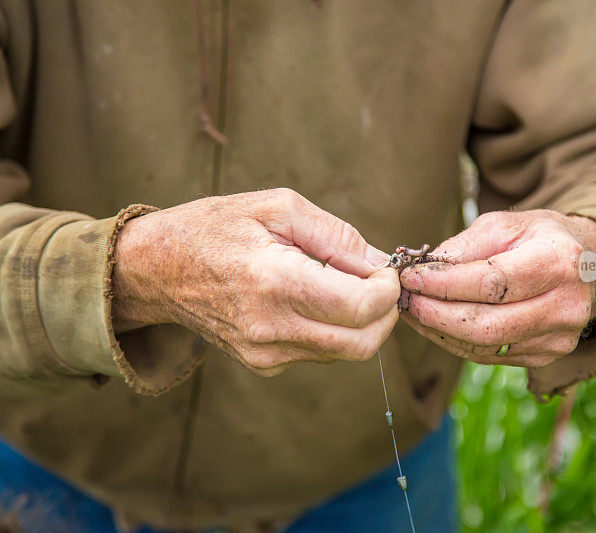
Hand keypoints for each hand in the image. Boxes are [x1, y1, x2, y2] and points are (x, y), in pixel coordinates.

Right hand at [112, 189, 399, 375]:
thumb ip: (336, 235)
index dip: (388, 290)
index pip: (360, 308)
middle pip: (362, 343)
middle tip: (379, 281)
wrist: (155, 269)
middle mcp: (271, 328)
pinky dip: (334, 329)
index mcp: (275, 282)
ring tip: (344, 284)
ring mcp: (265, 353)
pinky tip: (316, 299)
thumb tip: (379, 262)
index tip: (386, 270)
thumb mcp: (277, 207)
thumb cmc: (214, 227)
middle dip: (385, 313)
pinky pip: (320, 352)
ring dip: (362, 322)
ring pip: (346, 352)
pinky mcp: (263, 364)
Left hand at [399, 210, 595, 367]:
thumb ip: (465, 246)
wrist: (584, 265)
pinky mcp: (546, 356)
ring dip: (439, 332)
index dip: (445, 284)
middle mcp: (566, 305)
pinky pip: (489, 357)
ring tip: (413, 311)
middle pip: (487, 325)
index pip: (492, 283)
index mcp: (559, 262)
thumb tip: (424, 270)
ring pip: (484, 347)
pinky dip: (455, 342)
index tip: (410, 278)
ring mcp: (559, 337)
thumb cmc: (538, 238)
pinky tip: (435, 325)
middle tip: (404, 300)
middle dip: (435, 314)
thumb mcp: (506, 224)